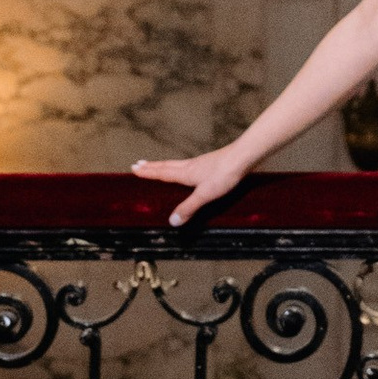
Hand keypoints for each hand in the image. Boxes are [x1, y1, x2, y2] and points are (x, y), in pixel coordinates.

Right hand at [131, 142, 253, 225]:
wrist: (242, 157)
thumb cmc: (223, 174)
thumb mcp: (204, 195)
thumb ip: (188, 207)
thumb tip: (172, 221)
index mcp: (185, 173)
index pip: (162, 173)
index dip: (148, 172)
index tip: (134, 169)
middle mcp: (189, 166)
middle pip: (166, 165)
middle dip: (151, 166)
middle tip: (138, 164)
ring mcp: (199, 163)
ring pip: (175, 164)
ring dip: (163, 165)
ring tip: (155, 165)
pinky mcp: (209, 163)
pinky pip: (186, 165)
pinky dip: (177, 166)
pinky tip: (184, 169)